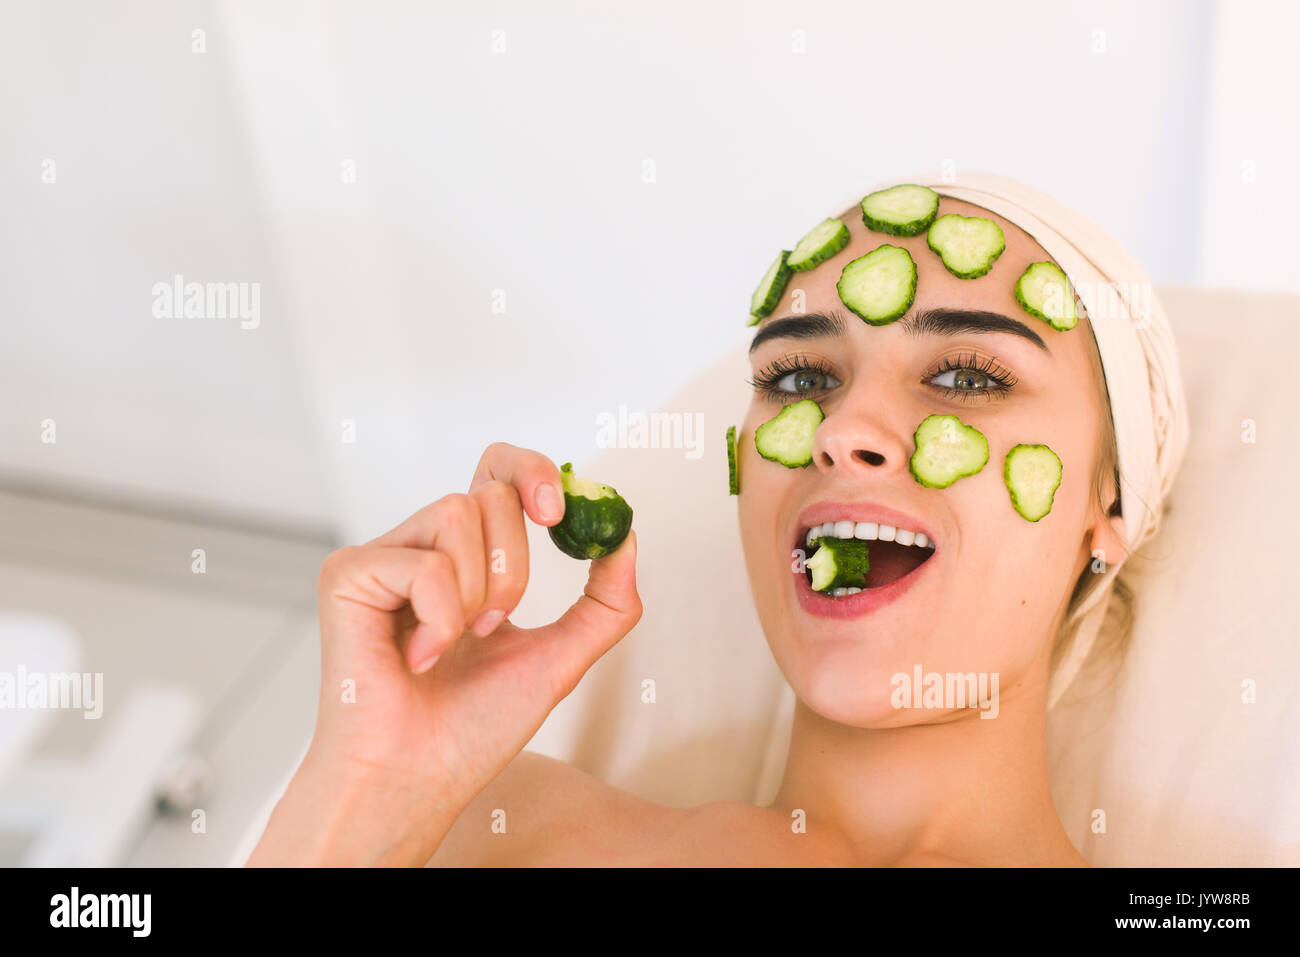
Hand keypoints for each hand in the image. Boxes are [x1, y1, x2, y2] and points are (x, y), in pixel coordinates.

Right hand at [249, 443, 639, 864]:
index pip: (499, 473)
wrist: (417, 781)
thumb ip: (604, 604)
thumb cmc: (471, 730)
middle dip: (514, 566)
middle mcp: (422, 546)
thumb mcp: (559, 659)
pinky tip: (418, 658)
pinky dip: (440, 617)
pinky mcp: (347, 574)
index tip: (560, 514)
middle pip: (490, 492)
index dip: (531, 472)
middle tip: (493, 626)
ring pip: (457, 513)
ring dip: (478, 592)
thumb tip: (627, 538)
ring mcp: (382, 557)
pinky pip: (424, 563)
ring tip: (452, 644)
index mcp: (466, 557)